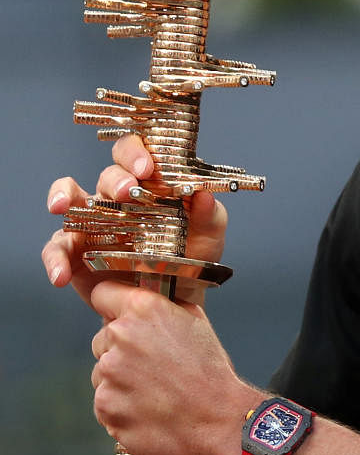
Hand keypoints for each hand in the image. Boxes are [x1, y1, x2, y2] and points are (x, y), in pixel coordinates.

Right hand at [42, 134, 228, 307]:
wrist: (173, 301)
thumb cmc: (190, 259)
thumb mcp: (208, 236)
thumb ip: (210, 214)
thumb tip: (204, 194)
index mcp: (148, 185)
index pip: (136, 153)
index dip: (137, 152)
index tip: (147, 167)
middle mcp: (117, 198)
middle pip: (108, 174)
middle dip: (116, 179)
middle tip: (128, 191)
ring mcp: (93, 223)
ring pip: (70, 198)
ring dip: (63, 196)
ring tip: (60, 206)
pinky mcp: (76, 252)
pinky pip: (57, 247)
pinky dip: (54, 259)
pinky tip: (61, 274)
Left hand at [90, 278, 259, 454]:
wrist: (218, 420)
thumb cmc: (211, 371)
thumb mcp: (196, 322)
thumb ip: (164, 306)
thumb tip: (145, 304)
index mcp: (144, 309)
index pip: (102, 293)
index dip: (112, 304)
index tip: (119, 315)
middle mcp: (120, 336)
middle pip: (102, 337)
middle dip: (119, 348)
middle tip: (150, 365)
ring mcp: (109, 373)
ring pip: (102, 372)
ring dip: (119, 379)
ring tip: (153, 391)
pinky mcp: (105, 406)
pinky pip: (105, 402)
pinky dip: (121, 406)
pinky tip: (147, 409)